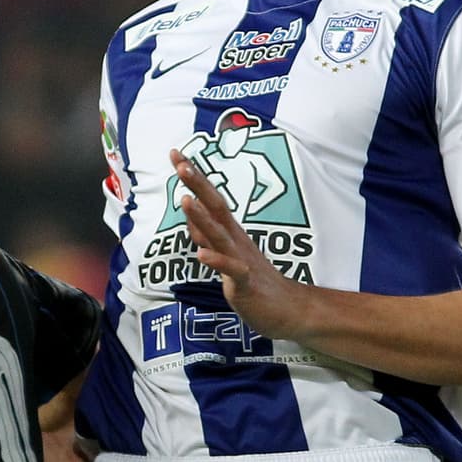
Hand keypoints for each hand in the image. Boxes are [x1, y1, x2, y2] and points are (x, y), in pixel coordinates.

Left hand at [170, 148, 302, 340]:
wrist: (286, 308)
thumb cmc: (252, 278)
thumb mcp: (224, 252)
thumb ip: (205, 233)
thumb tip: (187, 211)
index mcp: (229, 231)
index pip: (209, 198)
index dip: (193, 177)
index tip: (175, 153)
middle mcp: (235, 239)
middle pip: (215, 207)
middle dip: (197, 185)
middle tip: (180, 163)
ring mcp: (241, 259)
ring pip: (219, 235)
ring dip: (202, 218)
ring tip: (185, 200)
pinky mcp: (245, 282)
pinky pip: (231, 269)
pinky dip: (217, 261)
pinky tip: (201, 255)